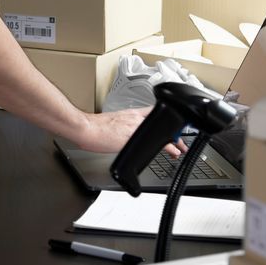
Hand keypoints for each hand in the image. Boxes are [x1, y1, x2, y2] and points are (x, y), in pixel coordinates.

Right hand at [74, 109, 188, 157]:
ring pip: (161, 131)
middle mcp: (135, 118)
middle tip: (179, 140)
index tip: (170, 128)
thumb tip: (122, 131)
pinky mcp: (132, 137)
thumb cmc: (94, 127)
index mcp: (130, 113)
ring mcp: (135, 127)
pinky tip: (172, 151)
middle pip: (161, 122)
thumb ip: (122, 125)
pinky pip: (155, 141)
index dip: (163, 119)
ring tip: (180, 148)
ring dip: (174, 140)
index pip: (152, 112)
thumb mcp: (112, 121)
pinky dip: (166, 146)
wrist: (86, 128)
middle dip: (172, 132)